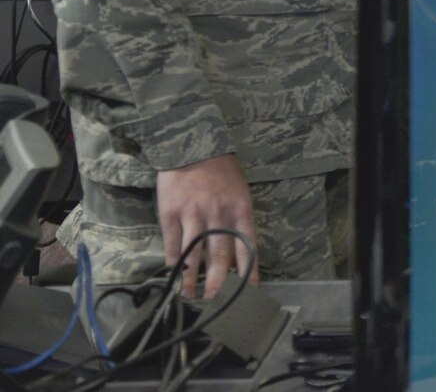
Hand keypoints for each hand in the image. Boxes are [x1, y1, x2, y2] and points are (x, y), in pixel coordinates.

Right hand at [156, 154, 257, 297]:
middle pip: (221, 256)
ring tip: (190, 297)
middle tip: (216, 304)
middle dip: (219, 283)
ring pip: (195, 254)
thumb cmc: (222, 175)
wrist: (193, 149)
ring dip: (192, 279)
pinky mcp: (171, 214)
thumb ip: (239, 224)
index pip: (248, 246)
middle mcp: (218, 214)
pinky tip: (174, 275)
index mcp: (240, 210)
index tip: (246, 293)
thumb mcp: (239, 195)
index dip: (248, 271)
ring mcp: (193, 214)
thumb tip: (240, 258)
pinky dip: (175, 262)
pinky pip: (174, 244)